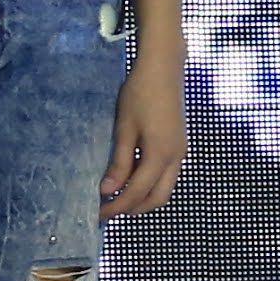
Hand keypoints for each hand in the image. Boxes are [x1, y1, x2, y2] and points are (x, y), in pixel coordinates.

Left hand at [100, 51, 188, 216]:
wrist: (164, 67)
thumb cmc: (140, 93)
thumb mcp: (125, 128)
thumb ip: (119, 162)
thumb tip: (108, 191)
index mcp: (160, 155)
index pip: (137, 193)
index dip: (117, 206)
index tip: (98, 213)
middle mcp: (176, 158)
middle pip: (158, 198)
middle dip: (134, 208)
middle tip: (109, 208)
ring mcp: (181, 151)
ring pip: (165, 188)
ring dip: (144, 197)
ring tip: (119, 194)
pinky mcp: (180, 144)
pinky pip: (168, 174)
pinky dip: (151, 183)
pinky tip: (133, 176)